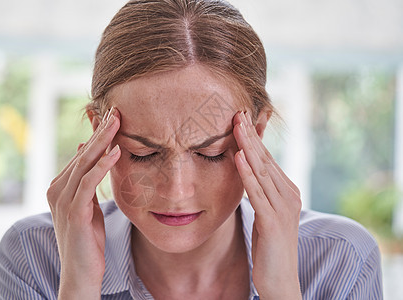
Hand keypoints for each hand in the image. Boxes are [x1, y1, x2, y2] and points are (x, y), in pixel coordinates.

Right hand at [47, 107, 120, 298]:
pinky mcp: (74, 212)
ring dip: (102, 141)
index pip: (82, 155)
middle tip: (116, 110)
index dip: (97, 135)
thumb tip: (89, 154)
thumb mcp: (87, 205)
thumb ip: (87, 182)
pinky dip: (102, 166)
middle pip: (83, 154)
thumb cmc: (88, 240)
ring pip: (84, 163)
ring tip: (118, 122)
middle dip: (100, 131)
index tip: (113, 118)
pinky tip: (116, 152)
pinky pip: (89, 183)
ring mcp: (63, 200)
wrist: (80, 272)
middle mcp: (57, 189)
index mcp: (60, 187)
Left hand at [233, 111, 301, 298]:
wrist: (281, 279)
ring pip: (262, 171)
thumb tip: (246, 171)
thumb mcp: (264, 212)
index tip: (241, 119)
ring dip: (248, 147)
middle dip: (251, 135)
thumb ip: (259, 191)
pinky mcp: (273, 221)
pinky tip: (238, 158)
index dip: (254, 138)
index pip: (267, 159)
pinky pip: (257, 193)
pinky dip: (247, 174)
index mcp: (286, 191)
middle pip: (265, 159)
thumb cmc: (269, 245)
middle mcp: (288, 194)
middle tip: (238, 112)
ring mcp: (283, 207)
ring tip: (236, 126)